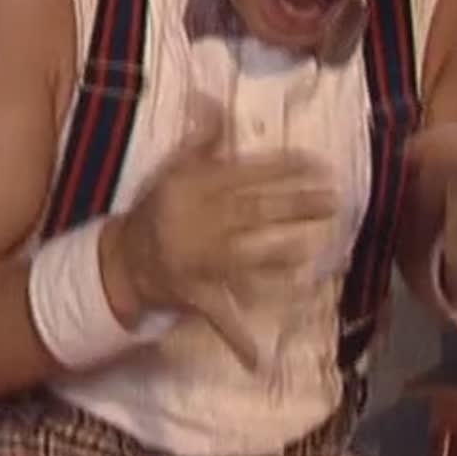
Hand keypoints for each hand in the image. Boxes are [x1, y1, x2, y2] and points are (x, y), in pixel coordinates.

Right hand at [102, 93, 337, 369]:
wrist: (122, 260)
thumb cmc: (156, 208)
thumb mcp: (173, 167)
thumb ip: (201, 136)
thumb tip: (212, 96)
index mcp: (196, 189)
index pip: (247, 174)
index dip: (283, 168)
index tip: (319, 163)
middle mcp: (199, 223)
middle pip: (254, 212)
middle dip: (295, 205)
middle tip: (334, 199)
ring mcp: (198, 263)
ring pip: (244, 259)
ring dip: (279, 256)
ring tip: (316, 247)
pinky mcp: (196, 297)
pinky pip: (219, 319)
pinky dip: (238, 341)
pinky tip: (260, 359)